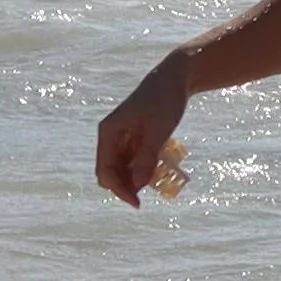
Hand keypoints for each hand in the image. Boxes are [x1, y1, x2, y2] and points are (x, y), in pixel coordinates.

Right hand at [93, 58, 190, 204]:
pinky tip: (159, 169)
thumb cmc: (166, 100)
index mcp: (109, 132)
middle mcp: (111, 136)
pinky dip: (143, 169)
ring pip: (122, 169)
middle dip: (126, 186)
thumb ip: (148, 157)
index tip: (137, 202)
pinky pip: (133, 161)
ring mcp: (121, 138)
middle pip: (110, 173)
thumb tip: (138, 185)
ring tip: (158, 179)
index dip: (119, 189)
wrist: (175, 78)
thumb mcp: (159, 130)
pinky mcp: (133, 138)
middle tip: (147, 195)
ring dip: (135, 179)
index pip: (105, 170)